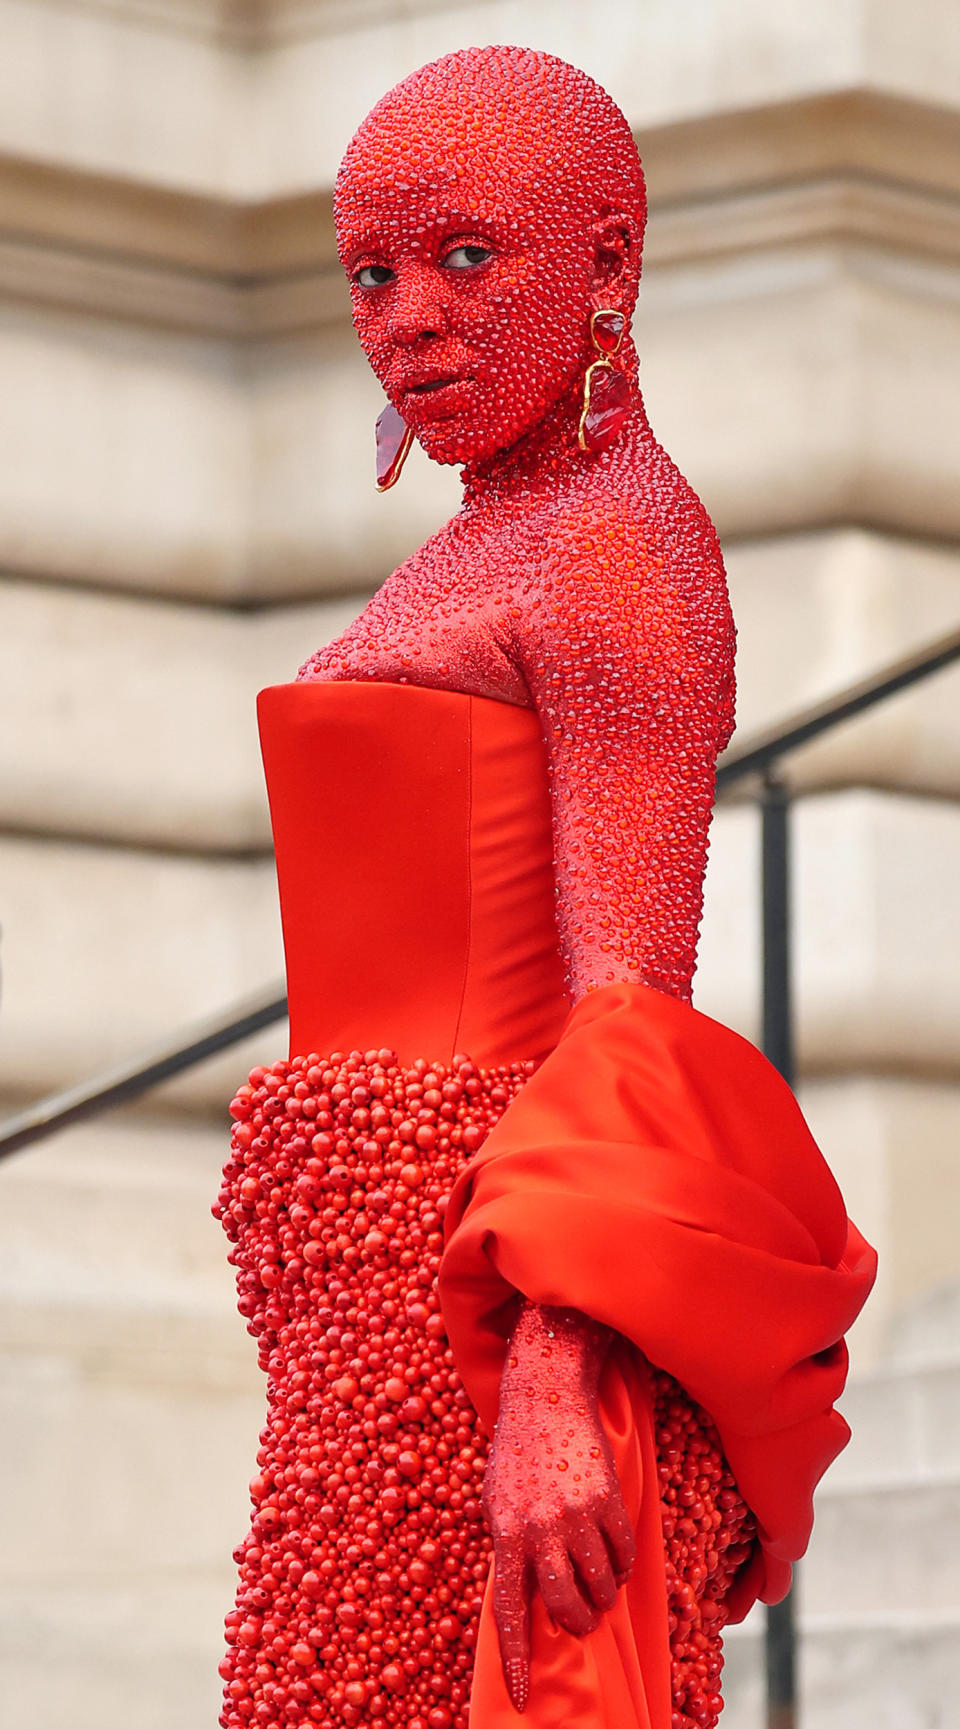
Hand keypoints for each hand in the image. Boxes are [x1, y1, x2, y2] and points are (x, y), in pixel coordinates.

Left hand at [482, 1304, 635, 1711]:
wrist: (547, 1396)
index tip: (523, 1697)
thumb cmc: (518, 1454)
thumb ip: (511, 1549)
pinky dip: (622, 1565)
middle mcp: (540, 1529)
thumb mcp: (497, 1502)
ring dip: (603, 1594)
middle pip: (565, 1606)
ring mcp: (576, 1515)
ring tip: (598, 1582)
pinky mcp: (607, 1500)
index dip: (518, 1658)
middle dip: (577, 1623)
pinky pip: (624, 1554)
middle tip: (581, 1619)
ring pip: (601, 1585)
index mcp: (506, 1534)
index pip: (510, 1612)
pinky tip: (613, 1554)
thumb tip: (524, 1598)